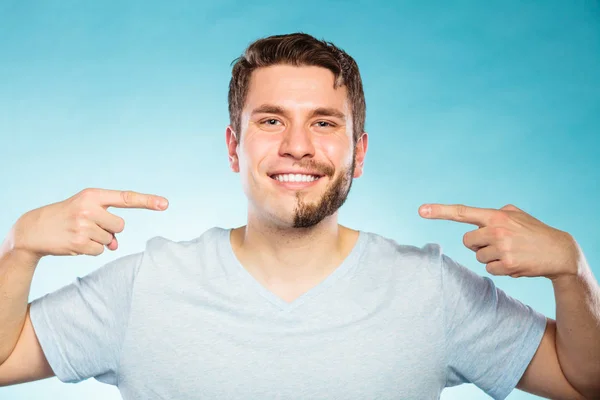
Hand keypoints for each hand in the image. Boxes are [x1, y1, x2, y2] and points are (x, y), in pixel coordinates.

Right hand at [10, 188, 168, 257]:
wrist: (34, 229)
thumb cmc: (67, 216)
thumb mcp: (86, 210)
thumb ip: (107, 221)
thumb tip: (115, 244)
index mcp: (93, 195)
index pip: (126, 198)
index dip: (147, 201)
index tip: (165, 204)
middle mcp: (89, 208)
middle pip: (120, 225)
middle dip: (110, 229)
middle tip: (88, 225)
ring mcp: (83, 226)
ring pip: (110, 240)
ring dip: (98, 240)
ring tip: (79, 233)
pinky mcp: (79, 242)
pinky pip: (100, 251)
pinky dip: (91, 250)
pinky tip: (76, 242)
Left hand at [418, 203, 580, 279]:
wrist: (560, 252)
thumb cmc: (535, 232)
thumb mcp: (517, 214)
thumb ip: (495, 213)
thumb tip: (478, 217)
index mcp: (496, 215)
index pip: (462, 212)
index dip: (439, 211)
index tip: (421, 210)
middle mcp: (496, 229)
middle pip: (468, 241)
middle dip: (479, 244)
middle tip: (499, 243)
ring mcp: (501, 247)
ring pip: (478, 257)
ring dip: (491, 257)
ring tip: (512, 253)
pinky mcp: (507, 264)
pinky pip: (490, 269)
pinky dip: (500, 269)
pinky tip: (516, 263)